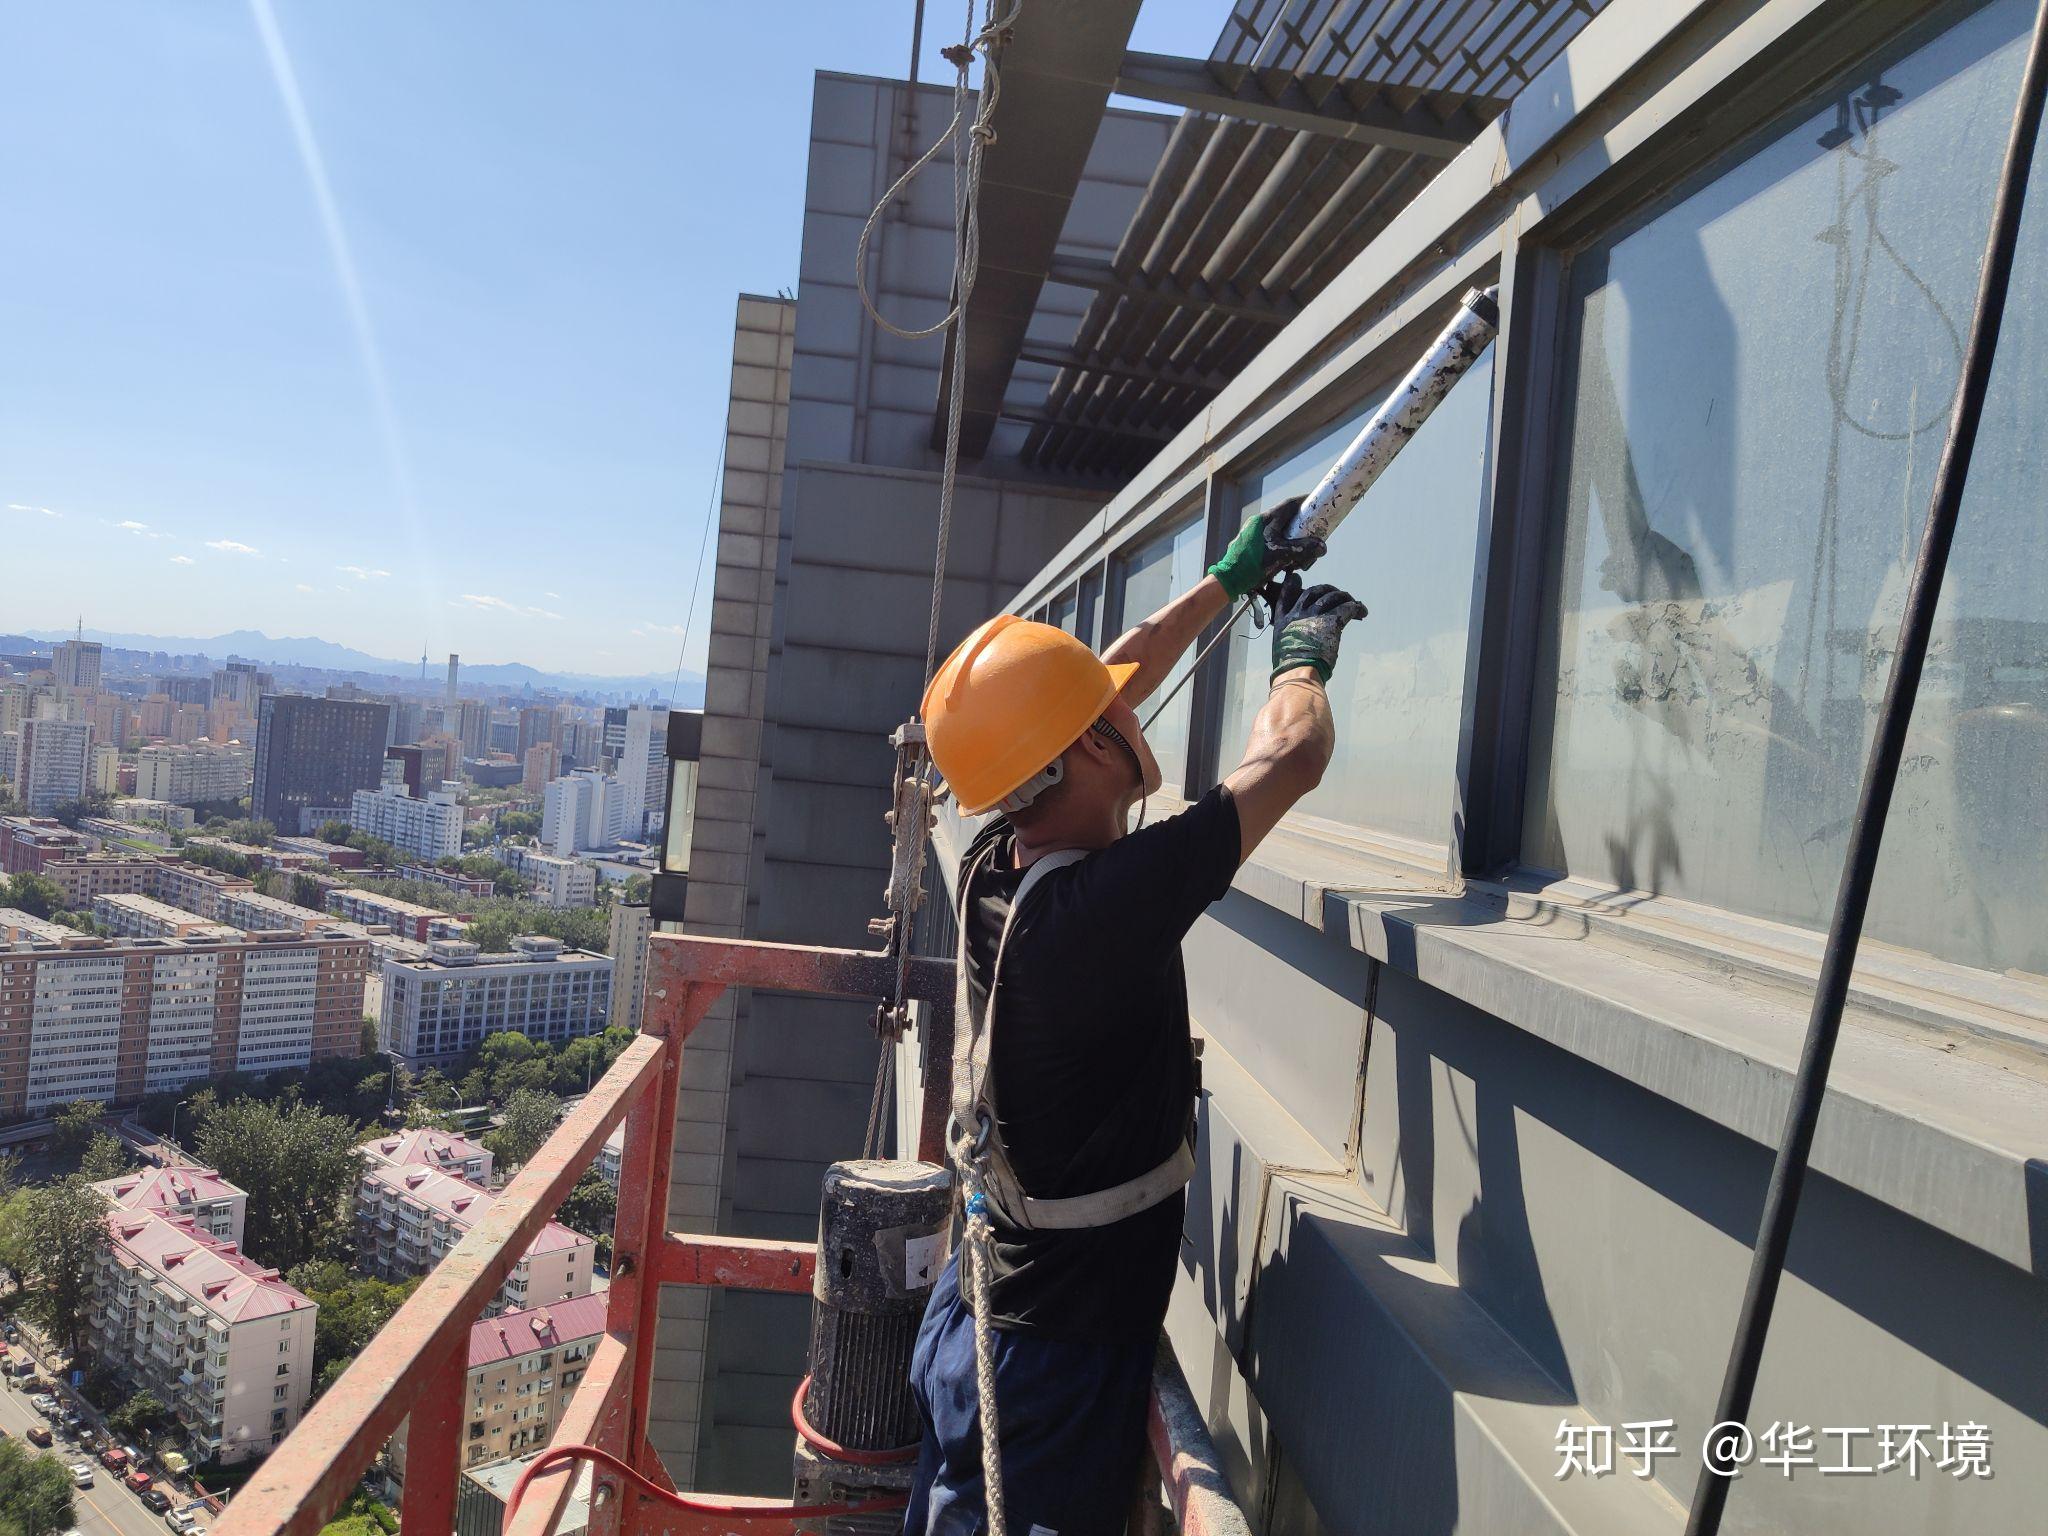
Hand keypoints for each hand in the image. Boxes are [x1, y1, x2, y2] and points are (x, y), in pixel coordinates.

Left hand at [1206, 499, 1326, 600]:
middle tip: (1312, 543)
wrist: (1228, 580)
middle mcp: (1260, 524)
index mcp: (1266, 520)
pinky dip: (1285, 551)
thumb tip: (1322, 547)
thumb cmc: (1251, 564)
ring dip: (1294, 546)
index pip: (1290, 504)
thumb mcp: (1280, 555)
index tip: (1318, 505)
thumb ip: (1302, 549)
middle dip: (1304, 532)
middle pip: (1289, 521)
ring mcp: (1256, 535)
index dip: (1306, 503)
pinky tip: (1287, 565)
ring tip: (1298, 562)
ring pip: (1283, 534)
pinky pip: (1274, 543)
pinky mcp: (1253, 546)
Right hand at [1267, 574, 1367, 683]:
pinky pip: (1346, 607)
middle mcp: (1298, 614)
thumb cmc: (1292, 668)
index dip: (1290, 586)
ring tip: (1355, 603)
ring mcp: (1314, 616)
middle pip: (1314, 592)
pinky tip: (1362, 611)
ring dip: (1346, 597)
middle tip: (1338, 594)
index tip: (1295, 577)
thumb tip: (1301, 645)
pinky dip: (1355, 607)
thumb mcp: (1283, 649)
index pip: (1285, 598)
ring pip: (1332, 596)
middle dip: (1327, 590)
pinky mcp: (1330, 621)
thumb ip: (1291, 640)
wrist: (1298, 672)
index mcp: (1284, 621)